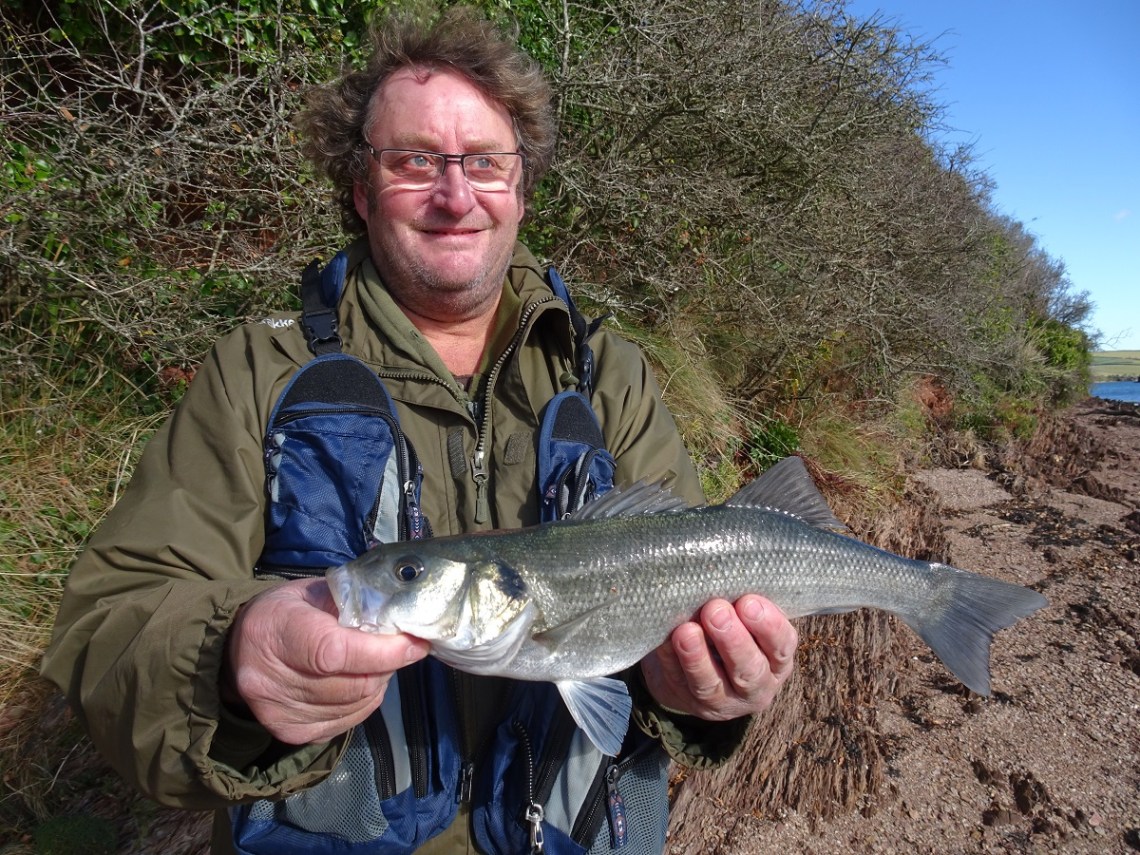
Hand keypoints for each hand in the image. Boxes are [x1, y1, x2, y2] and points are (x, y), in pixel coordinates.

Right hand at [223, 577, 429, 744]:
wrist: (235, 651)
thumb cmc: (283, 613)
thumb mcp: (312, 592)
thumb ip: (353, 604)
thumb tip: (401, 622)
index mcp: (275, 631)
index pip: (336, 652)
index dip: (382, 652)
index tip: (415, 643)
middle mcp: (271, 680)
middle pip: (353, 684)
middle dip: (388, 665)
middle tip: (397, 647)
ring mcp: (279, 712)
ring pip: (356, 705)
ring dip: (378, 683)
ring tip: (373, 661)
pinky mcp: (290, 733)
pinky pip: (348, 721)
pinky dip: (364, 701)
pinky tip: (356, 682)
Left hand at [639, 595, 795, 719]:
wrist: (697, 671)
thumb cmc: (729, 629)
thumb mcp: (746, 619)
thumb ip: (742, 602)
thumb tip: (722, 572)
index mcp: (776, 659)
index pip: (782, 645)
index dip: (768, 625)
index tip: (748, 602)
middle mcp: (756, 685)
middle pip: (748, 669)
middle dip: (732, 639)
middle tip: (716, 610)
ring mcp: (722, 700)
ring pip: (710, 684)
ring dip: (697, 657)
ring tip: (686, 631)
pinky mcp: (689, 703)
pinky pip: (677, 682)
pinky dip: (669, 660)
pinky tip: (664, 640)